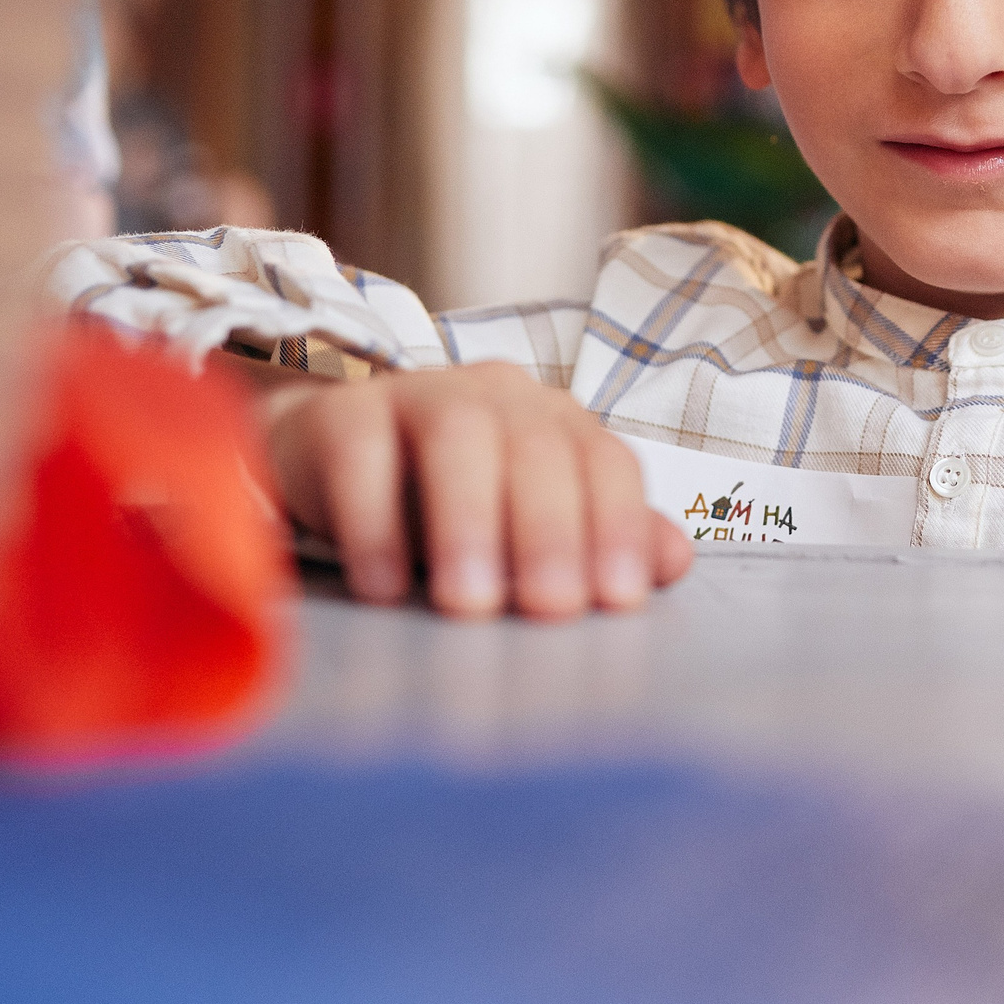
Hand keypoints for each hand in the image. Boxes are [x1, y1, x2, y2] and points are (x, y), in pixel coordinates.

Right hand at [250, 360, 694, 619]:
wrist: (328, 461)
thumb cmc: (445, 505)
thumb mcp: (524, 530)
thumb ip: (597, 538)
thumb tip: (675, 560)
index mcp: (554, 421)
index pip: (605, 460)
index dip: (618, 525)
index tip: (617, 600)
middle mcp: (496, 396)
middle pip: (537, 446)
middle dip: (550, 532)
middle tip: (547, 610)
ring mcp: (417, 393)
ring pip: (457, 435)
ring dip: (470, 522)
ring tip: (469, 603)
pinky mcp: (342, 414)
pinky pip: (361, 453)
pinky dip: (375, 523)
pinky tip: (385, 587)